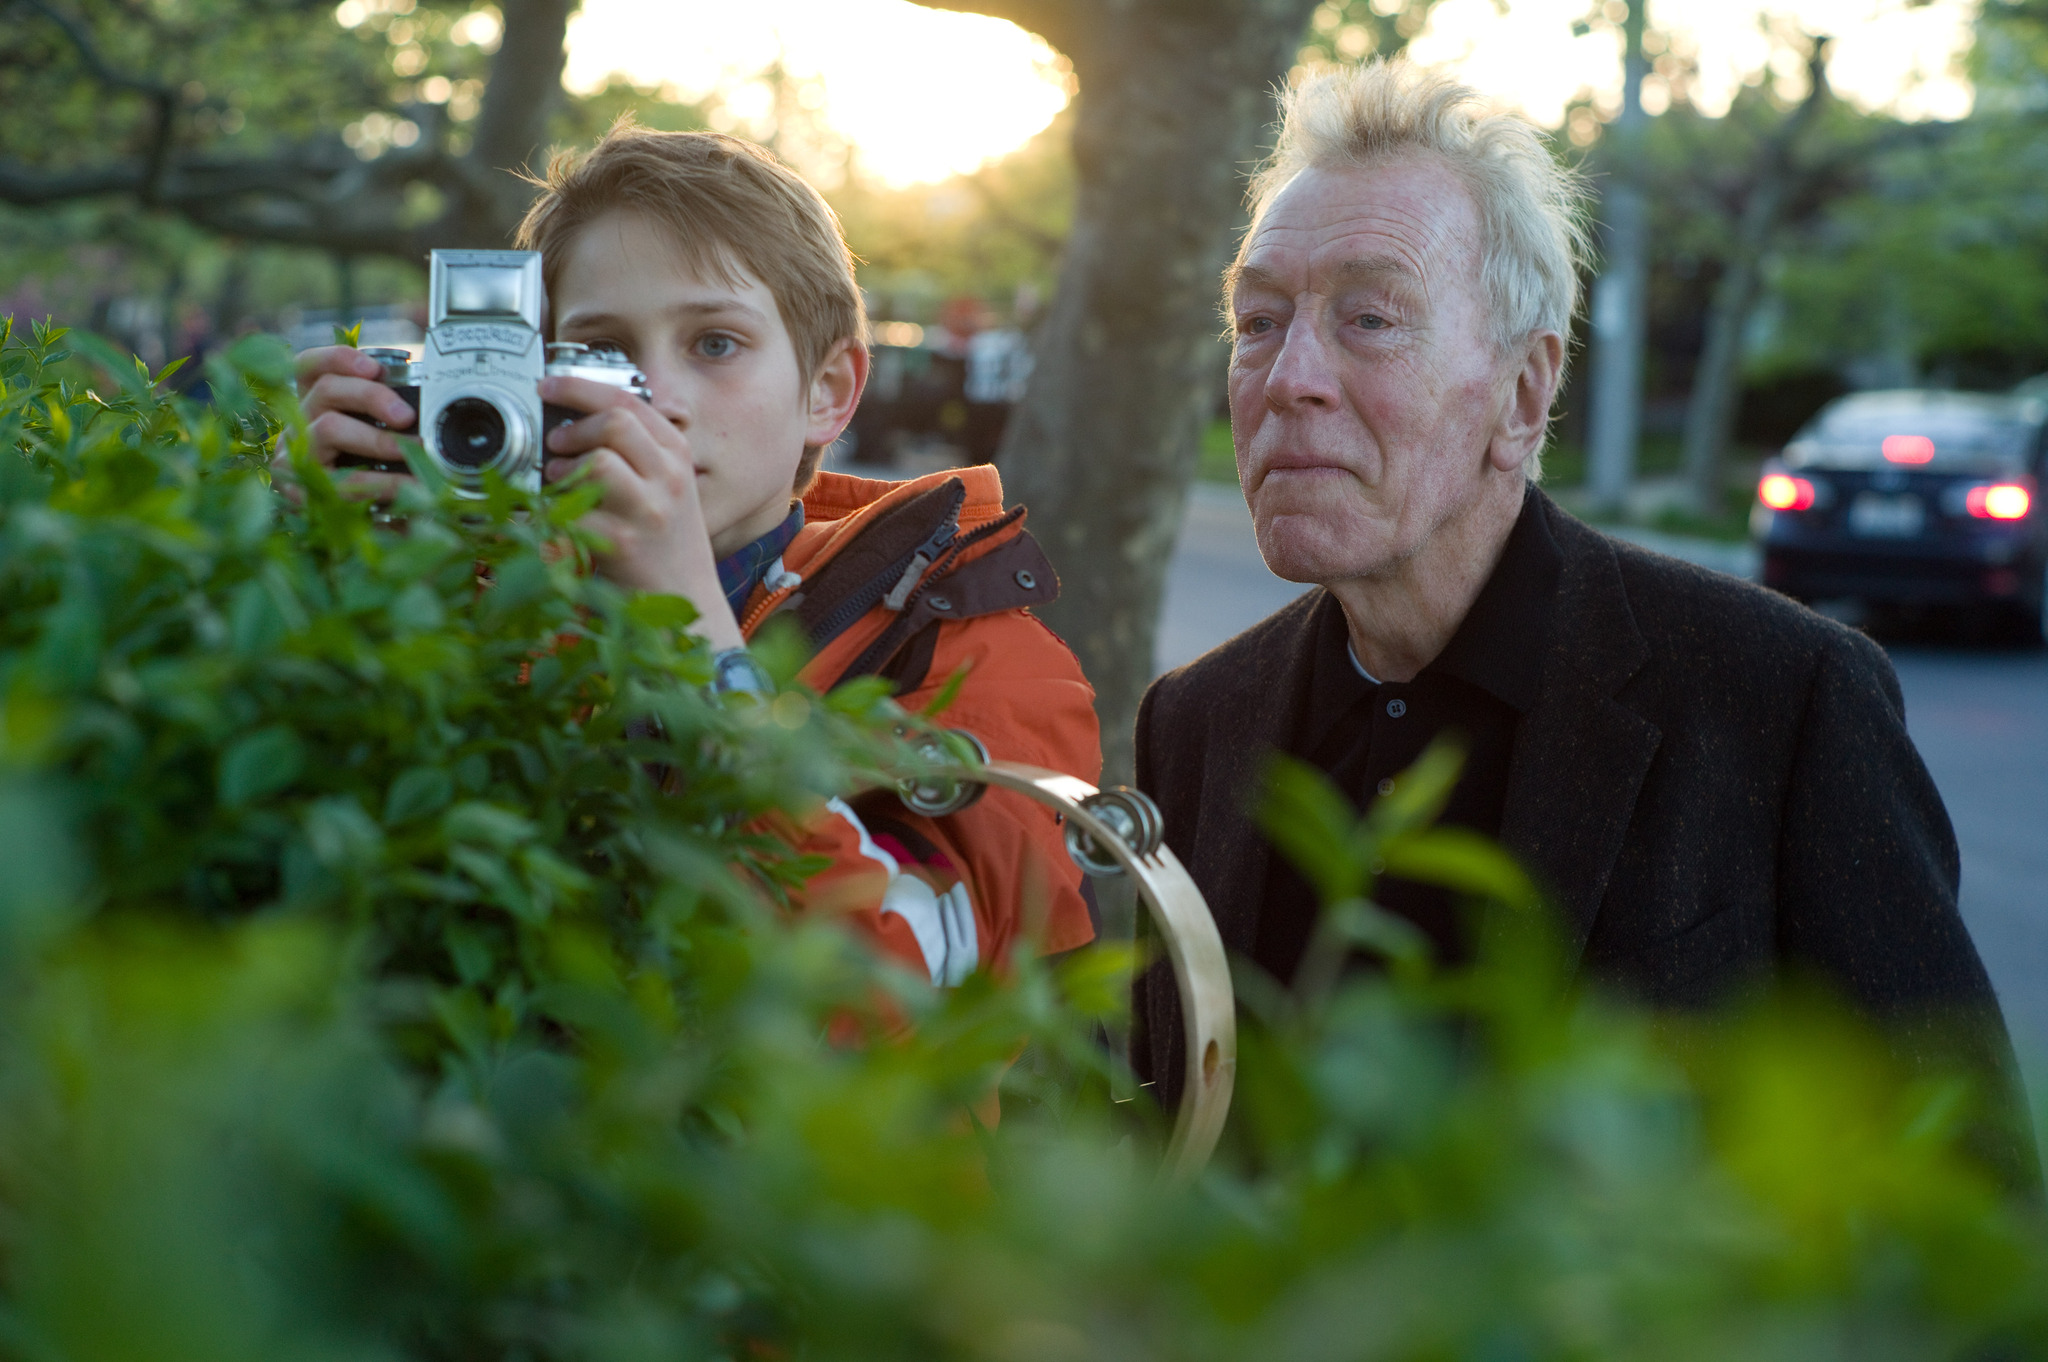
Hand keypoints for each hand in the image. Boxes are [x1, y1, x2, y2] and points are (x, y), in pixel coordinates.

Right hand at [270, 345, 416, 501]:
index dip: (337, 359)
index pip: (309, 366)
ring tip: (413, 450)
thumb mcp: (377, 435)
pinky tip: (405, 485)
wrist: (356, 528)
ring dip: (376, 439)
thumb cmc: (369, 470)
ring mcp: (294, 454)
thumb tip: (426, 397)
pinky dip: (379, 480)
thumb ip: (389, 412)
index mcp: (314, 402)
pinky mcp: (298, 490)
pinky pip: (340, 478)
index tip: (374, 367)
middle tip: (407, 415)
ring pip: (328, 427)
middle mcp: (298, 422)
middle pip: (325, 389)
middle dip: (371, 396)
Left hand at [541, 374, 743, 650]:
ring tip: (561, 482)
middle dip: (573, 427)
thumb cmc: (667, 544)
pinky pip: (576, 510)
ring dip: (565, 468)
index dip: (580, 387)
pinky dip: (558, 511)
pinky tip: (563, 519)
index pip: (628, 401)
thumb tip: (577, 421)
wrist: (688, 600)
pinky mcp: (624, 542)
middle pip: (614, 421)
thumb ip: (636, 452)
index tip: (550, 386)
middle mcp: (669, 477)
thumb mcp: (666, 487)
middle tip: (556, 442)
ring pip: (597, 460)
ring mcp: (649, 510)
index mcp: (677, 455)